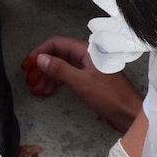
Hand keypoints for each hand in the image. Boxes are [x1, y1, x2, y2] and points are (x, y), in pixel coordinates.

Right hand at [21, 36, 143, 133]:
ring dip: (47, 77)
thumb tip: (40, 58)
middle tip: (28, 80)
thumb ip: (59, 69)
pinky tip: (46, 92)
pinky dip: (56, 83)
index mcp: (86, 50)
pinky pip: (67, 77)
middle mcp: (86, 55)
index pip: (56, 43)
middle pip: (57, 55)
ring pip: (61, 67)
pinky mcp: (88, 80)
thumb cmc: (109, 96)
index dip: (39, 52)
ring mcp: (87, 68)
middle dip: (41, 67)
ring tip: (35, 89)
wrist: (129, 113)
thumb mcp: (81, 82)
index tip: (27, 65)